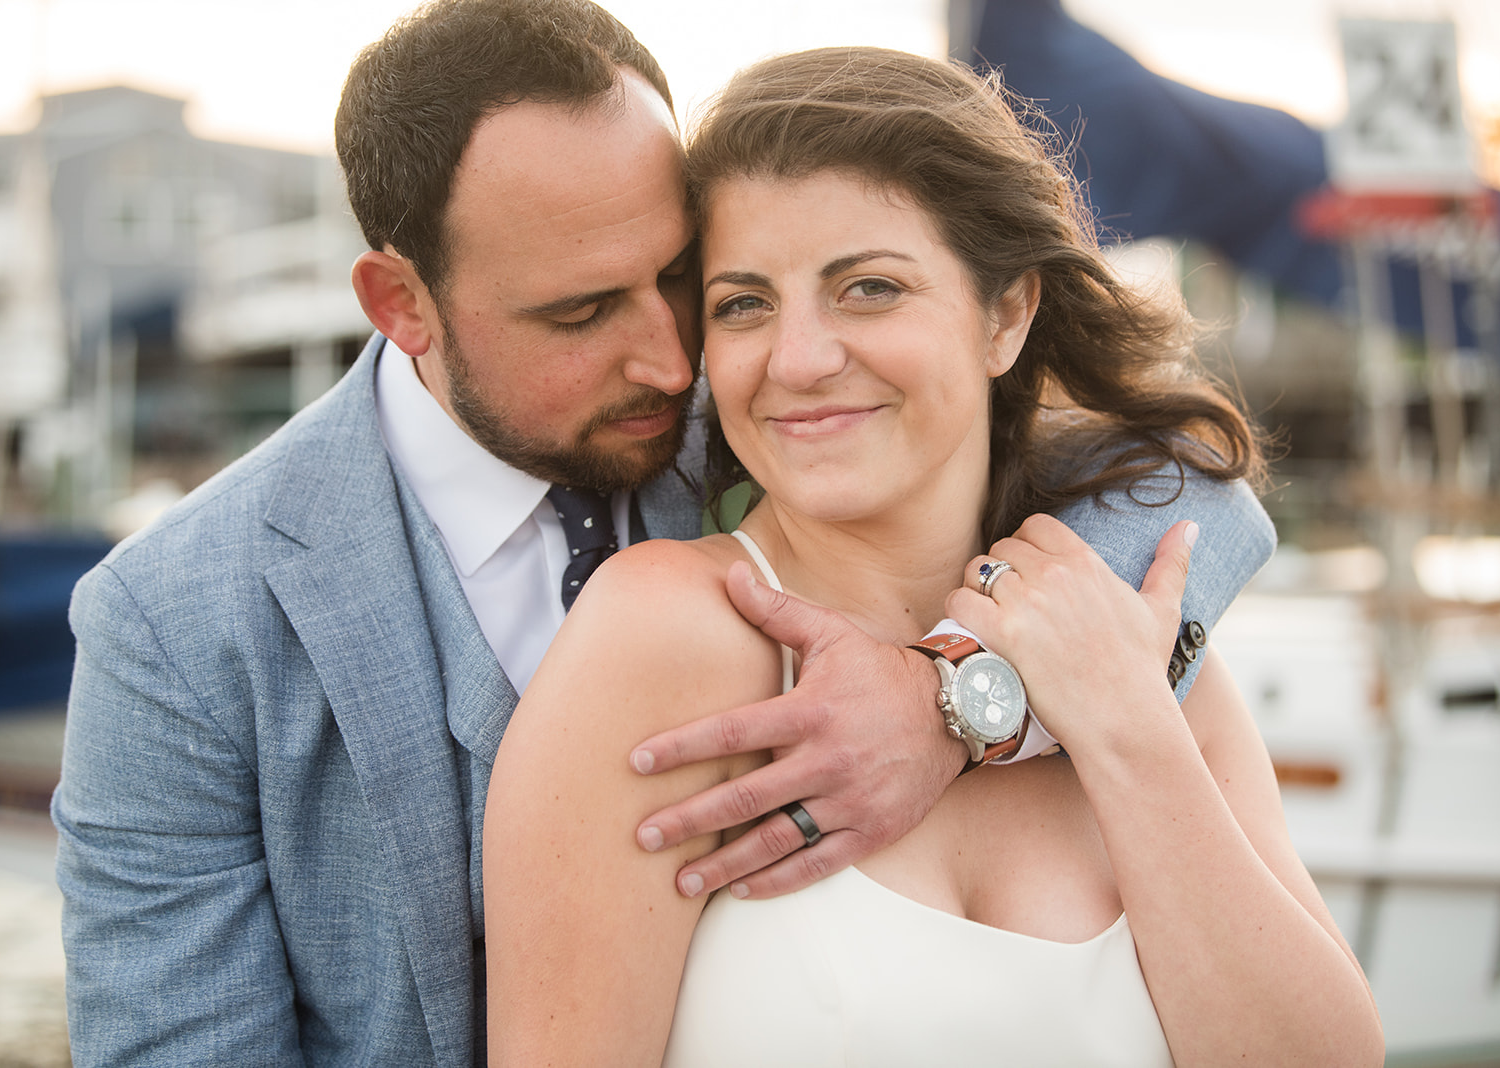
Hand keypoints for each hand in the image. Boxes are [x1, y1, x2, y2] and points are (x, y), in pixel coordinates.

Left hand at [630, 561, 964, 898]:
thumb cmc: (879, 670)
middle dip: (690, 819)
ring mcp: (851, 800)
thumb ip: (776, 611)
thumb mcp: (832, 632)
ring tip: (681, 883)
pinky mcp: (871, 831)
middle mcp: (828, 759)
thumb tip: (731, 576)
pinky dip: (777, 880)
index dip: (682, 748)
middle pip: (747, 796)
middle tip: (643, 837)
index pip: (733, 732)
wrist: (955, 711)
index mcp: (811, 710)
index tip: (637, 763)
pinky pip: (817, 863)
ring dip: (725, 864)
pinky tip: (740, 889)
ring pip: (777, 840)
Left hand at [947, 515, 1195, 749]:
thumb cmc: (1141, 669)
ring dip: (976, 590)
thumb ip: (1172, 563)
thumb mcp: (1162, 610)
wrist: (1123, 719)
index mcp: (1086, 562)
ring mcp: (1027, 602)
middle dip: (999, 570)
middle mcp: (1054, 574)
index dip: (1024, 545)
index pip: (1035, 526)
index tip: (1026, 571)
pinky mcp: (1004, 633)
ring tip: (986, 615)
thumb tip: (1190, 525)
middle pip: (1002, 548)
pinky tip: (971, 630)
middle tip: (1005, 600)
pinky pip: (960, 601)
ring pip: (977, 570)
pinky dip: (958, 611)